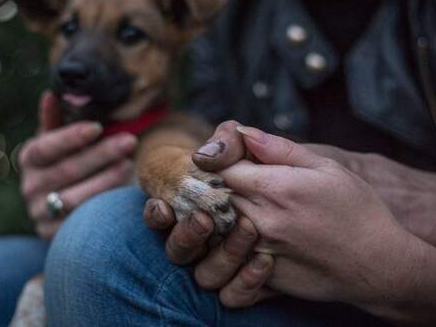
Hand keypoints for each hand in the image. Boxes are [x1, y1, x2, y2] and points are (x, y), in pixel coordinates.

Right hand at [19, 91, 136, 238]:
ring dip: (106, 180)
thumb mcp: (59, 141)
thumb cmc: (65, 163)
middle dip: (101, 155)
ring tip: (129, 165)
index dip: (70, 137)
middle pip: (66, 171)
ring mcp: (41, 214)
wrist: (58, 211)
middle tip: (129, 141)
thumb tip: (52, 95)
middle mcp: (30, 187)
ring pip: (75, 198)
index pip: (45, 147)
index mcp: (30, 158)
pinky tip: (122, 195)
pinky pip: (81, 223)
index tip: (97, 127)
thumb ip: (56, 120)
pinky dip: (103, 207)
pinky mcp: (54, 235)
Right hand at [142, 120, 275, 307]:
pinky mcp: (245, 278)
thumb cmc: (248, 158)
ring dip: (222, 256)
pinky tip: (265, 261)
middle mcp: (196, 239)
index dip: (157, 214)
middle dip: (187, 235)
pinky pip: (236, 295)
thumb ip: (225, 140)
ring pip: (206, 275)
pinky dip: (246, 282)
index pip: (157, 217)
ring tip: (248, 229)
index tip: (165, 205)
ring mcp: (220, 260)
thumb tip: (207, 155)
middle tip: (205, 219)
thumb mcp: (237, 141)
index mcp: (182, 206)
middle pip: (178, 251)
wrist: (279, 181)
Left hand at [220, 126, 420, 308]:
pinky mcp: (263, 277)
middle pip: (215, 196)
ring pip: (219, 227)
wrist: (379, 265)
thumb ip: (279, 149)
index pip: (220, 167)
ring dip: (223, 215)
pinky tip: (249, 237)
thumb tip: (243, 131)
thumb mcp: (326, 168)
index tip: (234, 162)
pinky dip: (233, 244)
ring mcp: (260, 251)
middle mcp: (261, 220)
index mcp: (275, 188)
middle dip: (218, 186)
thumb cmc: (358, 210)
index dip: (222, 162)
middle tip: (236, 183)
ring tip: (242, 208)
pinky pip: (232, 257)